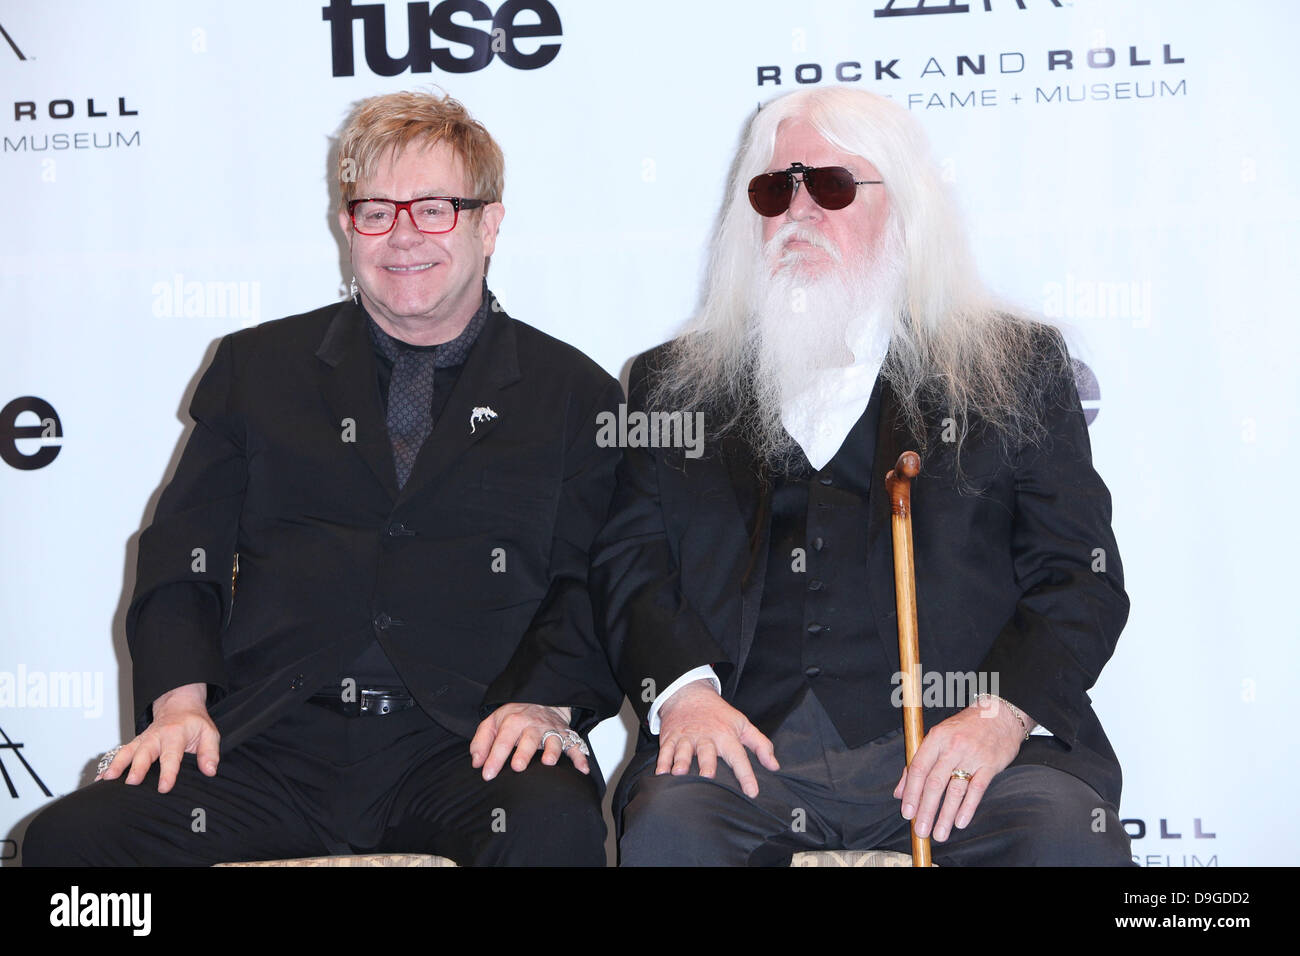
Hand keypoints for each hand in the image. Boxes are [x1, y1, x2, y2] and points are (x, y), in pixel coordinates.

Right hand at [96, 682, 219, 793]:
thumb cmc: (194, 723)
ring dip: (116, 765)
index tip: (164, 787)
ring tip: (107, 780)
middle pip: (144, 752)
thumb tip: (210, 771)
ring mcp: (142, 740)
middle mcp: (155, 736)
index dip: (168, 772)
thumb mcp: (209, 733)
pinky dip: (108, 766)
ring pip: (126, 752)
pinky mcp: (134, 744)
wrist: (179, 706)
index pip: (171, 755)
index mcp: (175, 734)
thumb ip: (210, 752)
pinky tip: (99, 780)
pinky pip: (119, 754)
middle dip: (137, 767)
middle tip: (131, 783)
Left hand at [470, 703, 586, 779]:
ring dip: (552, 751)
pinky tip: (582, 769)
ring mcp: (551, 730)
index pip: (502, 740)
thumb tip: (477, 763)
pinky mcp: (566, 736)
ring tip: (548, 762)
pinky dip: (580, 757)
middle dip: (524, 752)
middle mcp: (533, 725)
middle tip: (518, 767)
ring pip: (553, 740)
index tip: (487, 775)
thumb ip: (481, 741)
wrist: (543, 699)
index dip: (494, 758)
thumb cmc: (515, 716)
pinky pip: (575, 745)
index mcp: (513, 721)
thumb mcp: (493, 722)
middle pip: (529, 739)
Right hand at [655, 679, 777, 797]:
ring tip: (678, 774)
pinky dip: (662, 761)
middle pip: (707, 753)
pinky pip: (665, 750)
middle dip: (707, 765)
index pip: (739, 757)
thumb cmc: (719, 715)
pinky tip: (660, 773)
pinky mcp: (670, 738)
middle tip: (708, 778)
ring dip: (680, 762)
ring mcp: (687, 738)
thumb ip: (761, 745)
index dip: (746, 775)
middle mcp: (706, 738)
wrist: (689, 694)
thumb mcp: (743, 724)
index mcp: (726, 736)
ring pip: (683, 751)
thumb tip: (775, 766)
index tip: (752, 792)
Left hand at [893, 696, 1030, 841]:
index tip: (906, 813)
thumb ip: (918, 763)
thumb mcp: (938, 737)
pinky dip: (968, 808)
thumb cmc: (965, 727)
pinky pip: (977, 790)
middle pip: (935, 783)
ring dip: (945, 815)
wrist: (1000, 715)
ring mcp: (972, 756)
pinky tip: (960, 822)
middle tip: (920, 830)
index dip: (911, 793)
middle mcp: (952, 747)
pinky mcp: (990, 765)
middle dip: (926, 810)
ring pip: (955, 790)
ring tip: (938, 834)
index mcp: (936, 738)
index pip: (918, 769)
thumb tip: (899, 792)